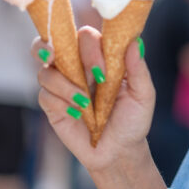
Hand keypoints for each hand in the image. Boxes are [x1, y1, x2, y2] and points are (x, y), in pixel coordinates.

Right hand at [32, 26, 156, 172]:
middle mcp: (78, 66)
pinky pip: (44, 95)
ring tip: (85, 104)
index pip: (86, 36)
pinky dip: (61, 103)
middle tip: (63, 62)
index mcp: (101, 58)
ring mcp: (62, 84)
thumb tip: (135, 41)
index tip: (101, 71)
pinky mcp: (52, 104)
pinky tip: (78, 115)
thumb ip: (138, 69)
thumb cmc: (133, 120)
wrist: (119, 152)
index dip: (89, 47)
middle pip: (56, 42)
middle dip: (58, 50)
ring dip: (64, 86)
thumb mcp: (143, 95)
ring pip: (45, 71)